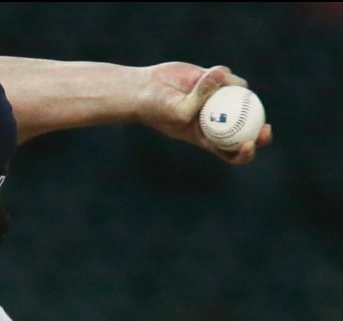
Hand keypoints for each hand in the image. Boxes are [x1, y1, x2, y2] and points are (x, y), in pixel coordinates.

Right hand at [136, 62, 271, 164]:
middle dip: (261, 133)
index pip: (231, 153)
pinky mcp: (218, 82)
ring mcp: (220, 102)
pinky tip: (205, 74)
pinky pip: (230, 78)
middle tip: (266, 127)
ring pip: (241, 98)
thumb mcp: (176, 110)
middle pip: (248, 131)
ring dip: (231, 91)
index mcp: (208, 138)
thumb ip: (200, 99)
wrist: (145, 88)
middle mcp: (218, 121)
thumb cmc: (157, 107)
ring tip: (207, 84)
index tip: (249, 144)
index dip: (245, 153)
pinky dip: (222, 75)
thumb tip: (224, 77)